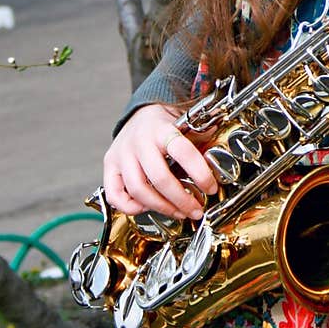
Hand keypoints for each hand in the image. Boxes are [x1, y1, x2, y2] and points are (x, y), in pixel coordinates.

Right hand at [102, 102, 219, 220]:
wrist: (139, 115)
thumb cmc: (163, 125)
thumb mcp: (184, 124)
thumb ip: (200, 139)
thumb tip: (219, 154)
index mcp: (161, 129)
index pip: (182, 151)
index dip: (199, 173)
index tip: (210, 187)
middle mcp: (139, 141)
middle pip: (159, 178)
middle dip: (181, 200)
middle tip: (195, 210)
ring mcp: (122, 155)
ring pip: (138, 190)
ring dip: (161, 207)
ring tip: (178, 212)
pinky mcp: (109, 166)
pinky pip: (116, 195)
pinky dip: (132, 207)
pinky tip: (148, 207)